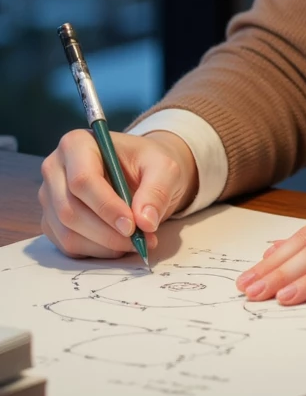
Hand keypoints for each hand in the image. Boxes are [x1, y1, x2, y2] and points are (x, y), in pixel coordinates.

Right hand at [39, 129, 198, 258]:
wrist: (142, 172)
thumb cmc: (149, 164)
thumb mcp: (165, 168)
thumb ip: (157, 191)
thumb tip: (145, 222)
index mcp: (77, 144)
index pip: (82, 180)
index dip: (106, 207)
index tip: (132, 226)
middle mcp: (55, 169)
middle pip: (70, 210)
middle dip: (107, 232)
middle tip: (139, 240)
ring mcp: (50, 198)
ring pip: (68, 232)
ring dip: (104, 245)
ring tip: (136, 242)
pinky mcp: (52, 222)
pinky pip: (68, 246)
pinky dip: (97, 251)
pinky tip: (120, 244)